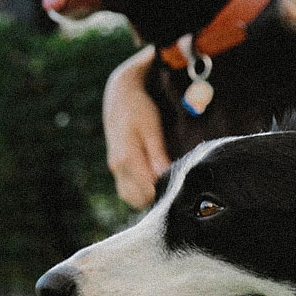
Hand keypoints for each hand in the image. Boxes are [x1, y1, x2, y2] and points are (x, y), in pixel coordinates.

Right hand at [103, 47, 169, 208]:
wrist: (119, 96)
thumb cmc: (139, 108)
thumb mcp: (151, 127)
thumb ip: (157, 153)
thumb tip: (164, 176)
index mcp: (127, 157)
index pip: (147, 189)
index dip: (165, 191)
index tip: (180, 185)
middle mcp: (118, 166)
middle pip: (139, 199)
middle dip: (157, 196)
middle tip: (175, 184)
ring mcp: (115, 169)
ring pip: (131, 198)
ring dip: (148, 196)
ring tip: (165, 182)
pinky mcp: (116, 169)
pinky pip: (127, 191)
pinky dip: (140, 192)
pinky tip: (154, 181)